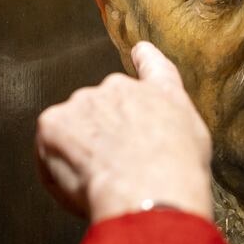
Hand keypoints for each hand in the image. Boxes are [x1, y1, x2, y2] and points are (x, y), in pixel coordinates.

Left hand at [35, 41, 212, 222]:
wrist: (149, 191)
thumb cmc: (176, 173)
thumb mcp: (193, 138)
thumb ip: (169, 119)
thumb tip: (151, 126)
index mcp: (158, 90)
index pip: (151, 63)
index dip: (144, 58)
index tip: (139, 52)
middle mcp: (118, 87)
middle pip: (105, 109)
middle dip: (106, 134)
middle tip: (117, 168)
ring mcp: (84, 102)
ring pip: (75, 128)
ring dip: (81, 149)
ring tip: (101, 180)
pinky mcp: (54, 122)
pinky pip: (49, 147)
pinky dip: (58, 166)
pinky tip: (81, 184)